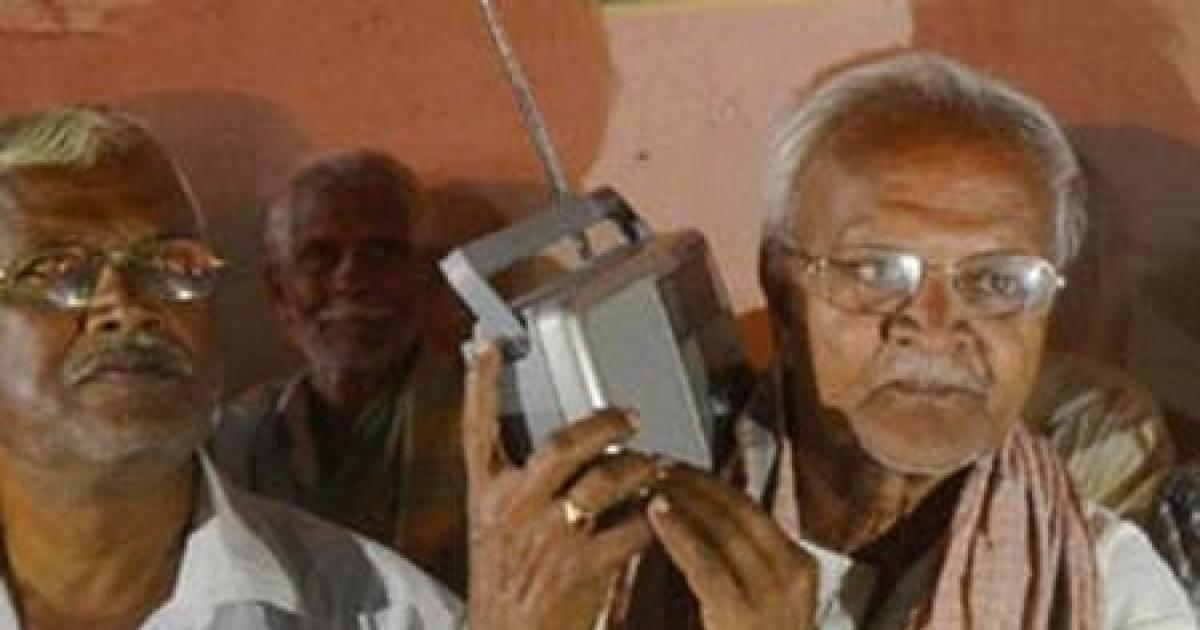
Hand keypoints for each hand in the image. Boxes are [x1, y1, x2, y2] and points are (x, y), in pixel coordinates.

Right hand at [463, 341, 656, 629]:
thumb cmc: (507, 590)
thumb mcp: (495, 531)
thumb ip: (521, 490)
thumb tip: (568, 454)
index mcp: (485, 497)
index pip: (475, 428)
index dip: (479, 382)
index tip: (486, 342)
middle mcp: (512, 509)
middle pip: (562, 445)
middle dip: (603, 424)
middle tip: (631, 416)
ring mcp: (547, 536)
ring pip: (606, 481)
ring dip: (641, 469)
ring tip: (659, 465)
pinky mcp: (580, 567)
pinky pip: (631, 527)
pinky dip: (652, 518)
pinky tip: (663, 516)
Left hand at [648, 463, 816, 629]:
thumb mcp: (761, 600)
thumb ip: (740, 563)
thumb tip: (700, 522)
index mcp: (798, 564)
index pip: (751, 509)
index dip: (712, 483)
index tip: (680, 468)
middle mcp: (794, 572)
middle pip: (740, 510)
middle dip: (696, 481)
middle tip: (660, 465)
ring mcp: (773, 593)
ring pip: (724, 529)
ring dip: (683, 499)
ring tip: (651, 482)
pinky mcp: (744, 614)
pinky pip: (706, 563)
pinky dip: (678, 532)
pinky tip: (656, 513)